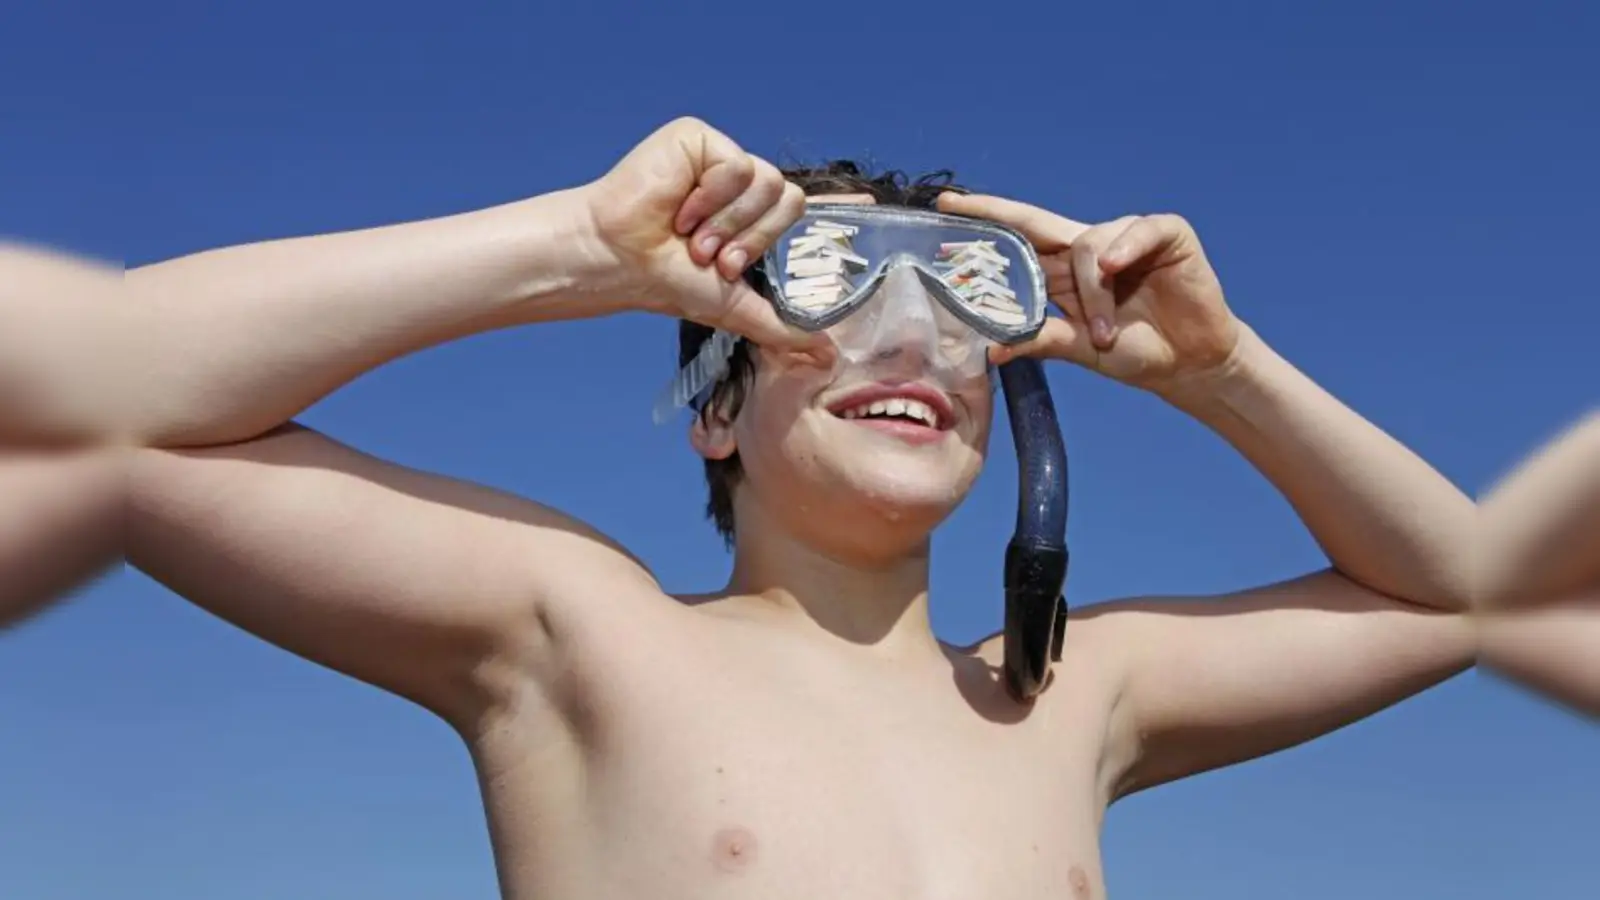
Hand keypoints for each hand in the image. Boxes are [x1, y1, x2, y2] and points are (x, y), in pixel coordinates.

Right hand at [582, 118, 826, 352]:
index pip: (803, 209)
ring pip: (769, 182)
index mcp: (753, 219)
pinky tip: (679, 209)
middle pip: (791, 200)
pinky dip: (711, 198)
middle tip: (717, 260)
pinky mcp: (702, 140)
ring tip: (693, 238)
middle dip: (755, 239)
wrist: (621, 260)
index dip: (839, 206)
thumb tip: (828, 354)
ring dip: (730, 223)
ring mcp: (723, 160)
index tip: (870, 204)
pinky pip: (737, 165)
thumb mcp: (734, 307)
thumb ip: (782, 327)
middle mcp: (742, 187)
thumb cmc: (666, 280)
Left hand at [938, 193, 1242, 395]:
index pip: (1019, 241)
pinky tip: (1113, 269)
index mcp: (1066, 271)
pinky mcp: (1165, 233)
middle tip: (961, 205)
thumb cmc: (1133, 350)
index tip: (945, 208)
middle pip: (1037, 223)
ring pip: (1088, 245)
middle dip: (999, 212)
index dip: (987, 224)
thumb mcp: (1080, 348)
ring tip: (1104, 330)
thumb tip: (992, 350)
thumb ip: (1041, 340)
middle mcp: (1090, 247)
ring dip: (1093, 291)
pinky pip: (1137, 230)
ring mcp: (1126, 236)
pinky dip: (1123, 249)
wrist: (1187, 364)